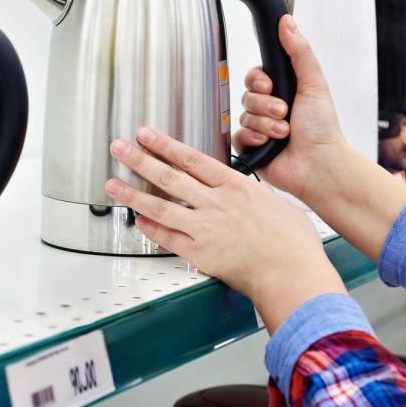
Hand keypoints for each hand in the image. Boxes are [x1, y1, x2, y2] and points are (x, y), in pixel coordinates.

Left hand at [104, 126, 345, 331]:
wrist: (291, 272)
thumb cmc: (293, 243)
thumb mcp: (279, 205)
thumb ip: (258, 197)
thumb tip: (253, 196)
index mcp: (236, 186)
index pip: (192, 159)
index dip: (166, 145)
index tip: (148, 135)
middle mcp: (216, 203)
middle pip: (170, 176)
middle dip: (140, 159)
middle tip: (120, 148)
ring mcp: (205, 228)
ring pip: (161, 206)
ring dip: (133, 194)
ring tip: (113, 184)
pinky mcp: (201, 253)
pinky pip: (168, 238)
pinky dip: (151, 229)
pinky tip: (138, 221)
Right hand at [233, 15, 348, 203]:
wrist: (319, 165)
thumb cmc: (322, 129)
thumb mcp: (313, 84)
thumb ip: (299, 51)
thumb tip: (287, 22)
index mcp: (283, 91)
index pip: (255, 76)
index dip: (259, 79)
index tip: (271, 85)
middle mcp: (269, 109)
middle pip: (247, 95)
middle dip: (265, 104)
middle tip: (284, 112)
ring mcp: (259, 129)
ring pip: (244, 116)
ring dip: (266, 124)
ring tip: (284, 132)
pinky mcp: (251, 149)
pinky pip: (238, 136)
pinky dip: (254, 139)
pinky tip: (269, 144)